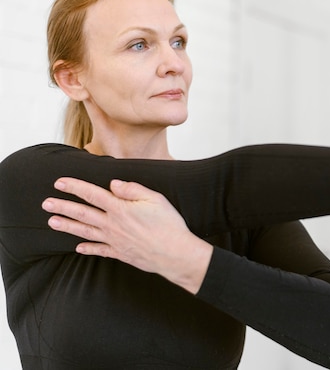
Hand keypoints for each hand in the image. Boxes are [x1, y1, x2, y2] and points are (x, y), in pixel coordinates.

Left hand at [42, 178, 211, 293]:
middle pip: (82, 213)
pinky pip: (99, 251)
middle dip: (62, 207)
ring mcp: (114, 241)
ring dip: (67, 226)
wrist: (175, 254)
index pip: (91, 194)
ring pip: (85, 232)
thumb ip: (132, 189)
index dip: (74, 187)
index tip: (59, 182)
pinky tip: (78, 248)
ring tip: (51, 222)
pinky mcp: (120, 254)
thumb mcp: (155, 199)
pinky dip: (87, 248)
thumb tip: (113, 183)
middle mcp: (113, 224)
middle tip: (45, 203)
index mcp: (120, 208)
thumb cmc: (169, 225)